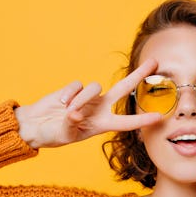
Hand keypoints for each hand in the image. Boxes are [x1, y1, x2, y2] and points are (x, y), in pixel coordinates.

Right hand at [15, 59, 161, 148]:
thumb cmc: (52, 135)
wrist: (36, 125)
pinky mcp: (75, 89)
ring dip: (81, 99)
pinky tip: (60, 103)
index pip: (126, 122)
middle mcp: (99, 109)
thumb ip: (70, 124)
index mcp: (102, 124)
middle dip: (139, 75)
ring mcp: (88, 97)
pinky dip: (68, 94)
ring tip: (67, 111)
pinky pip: (77, 85)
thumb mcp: (63, 134)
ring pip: (95, 87)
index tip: (158, 117)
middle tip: (155, 62)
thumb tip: (74, 113)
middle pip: (124, 88)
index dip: (142, 120)